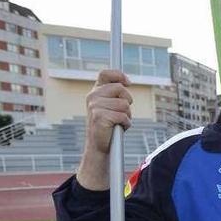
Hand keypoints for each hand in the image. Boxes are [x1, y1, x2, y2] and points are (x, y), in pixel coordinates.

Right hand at [76, 70, 132, 189]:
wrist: (99, 146)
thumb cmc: (108, 126)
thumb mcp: (110, 106)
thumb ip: (115, 93)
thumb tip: (126, 82)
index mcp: (96, 92)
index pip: (105, 74)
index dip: (118, 75)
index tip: (128, 83)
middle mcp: (93, 97)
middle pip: (121, 89)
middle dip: (127, 101)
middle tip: (121, 113)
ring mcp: (95, 106)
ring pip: (124, 104)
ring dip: (127, 115)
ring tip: (118, 122)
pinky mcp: (99, 117)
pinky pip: (123, 116)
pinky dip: (126, 124)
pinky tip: (118, 128)